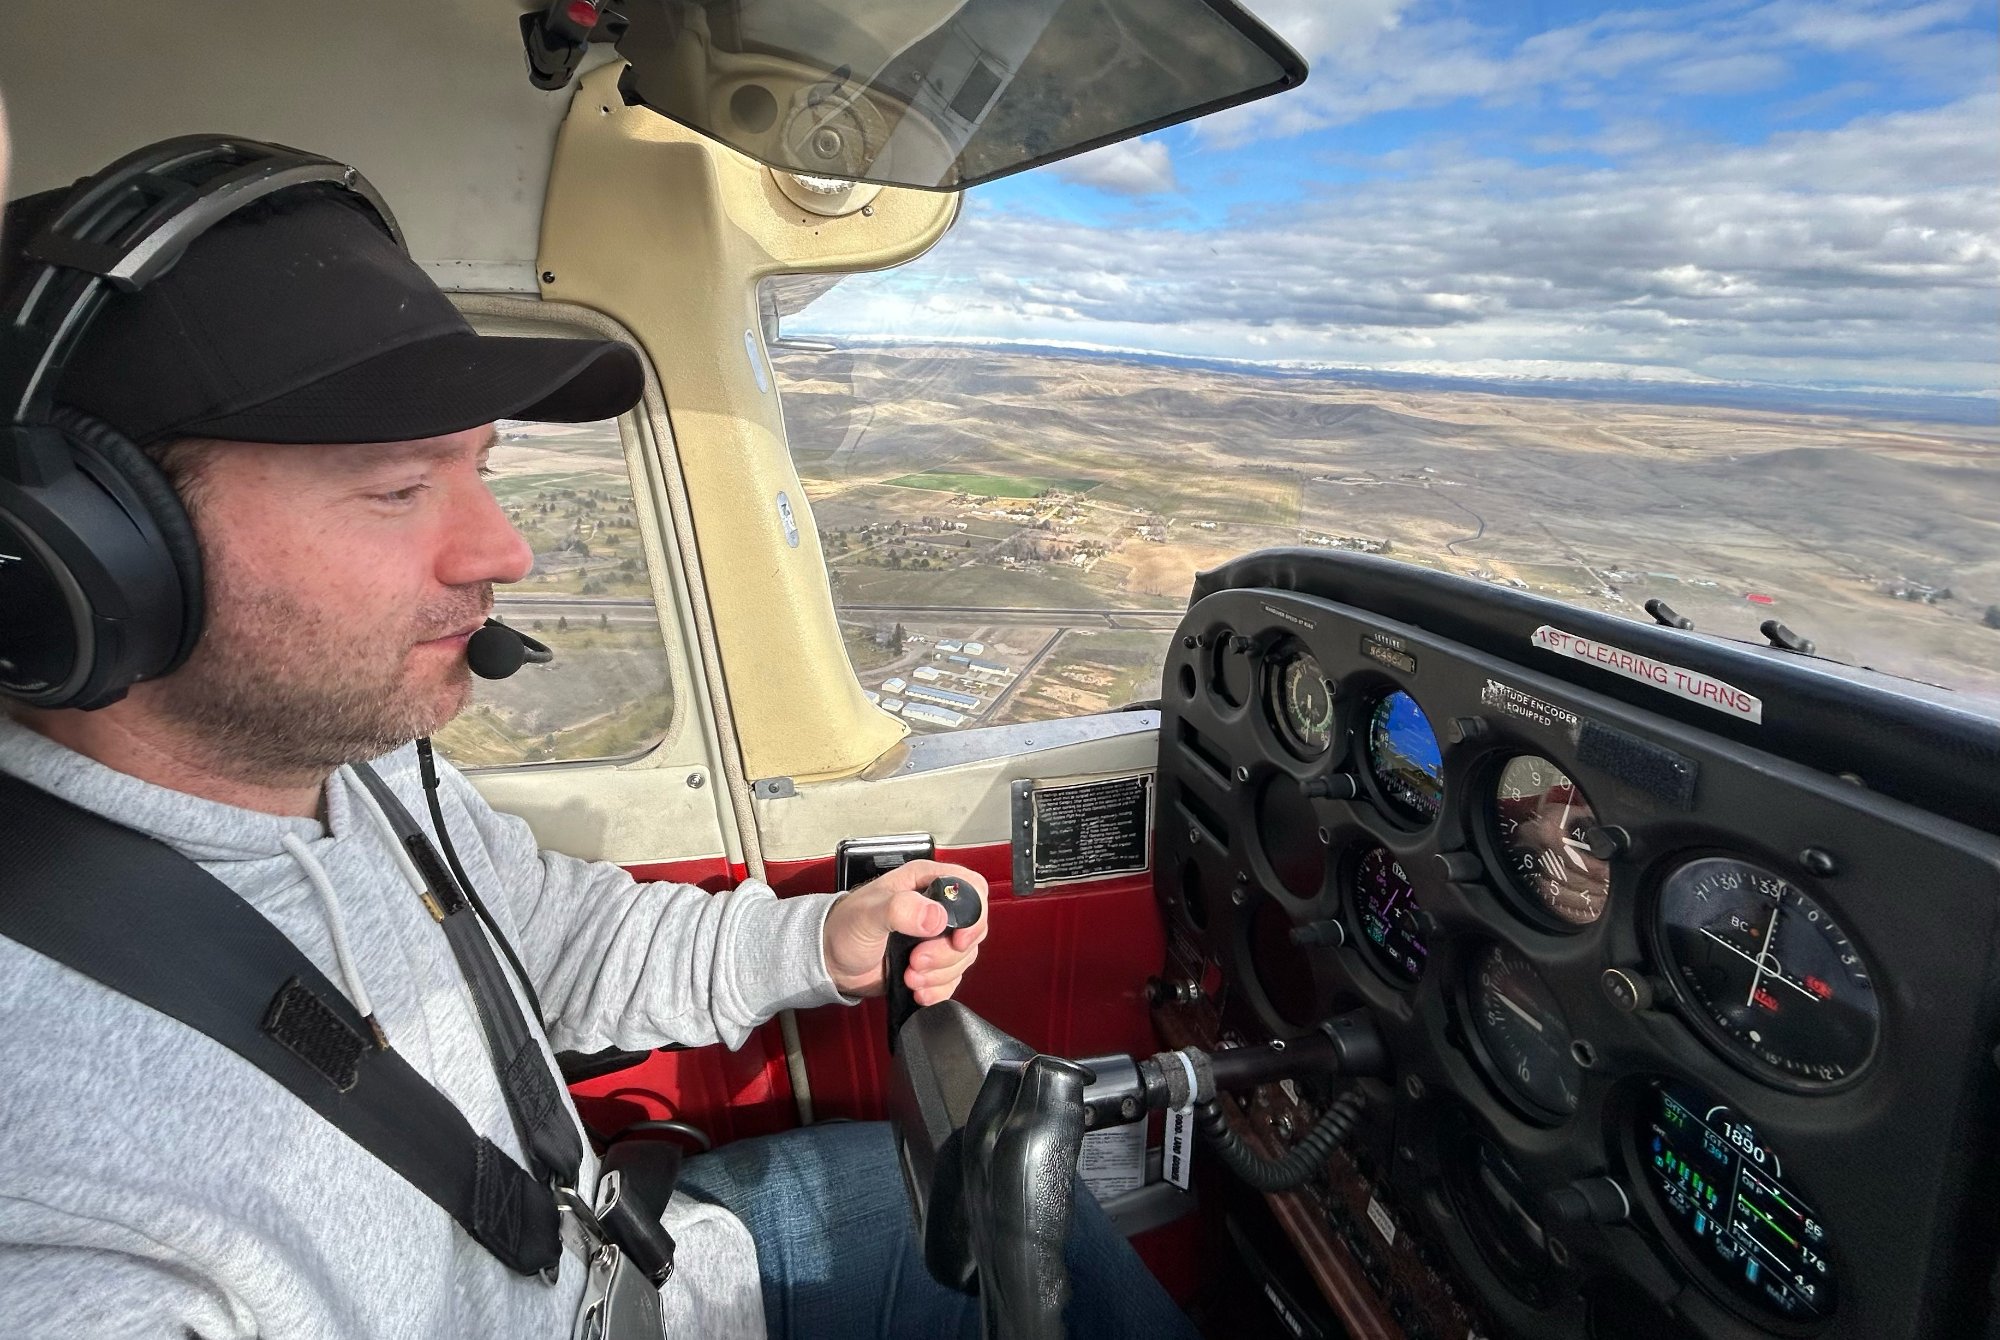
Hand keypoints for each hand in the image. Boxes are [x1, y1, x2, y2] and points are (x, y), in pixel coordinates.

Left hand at [823, 859, 990, 1003]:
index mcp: (925, 882)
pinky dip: (937, 989)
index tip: (958, 939)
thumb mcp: (868, 913)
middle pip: (972, 929)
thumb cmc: (844, 928)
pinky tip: (916, 988)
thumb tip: (936, 918)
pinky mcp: (934, 963)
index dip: (973, 915)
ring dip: (938, 974)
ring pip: (964, 958)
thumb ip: (901, 909)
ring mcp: (936, 937)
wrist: (832, 961)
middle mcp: (936, 907)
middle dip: (947, 954)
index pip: (971, 888)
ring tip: (909, 975)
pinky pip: (953, 979)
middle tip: (916, 960)